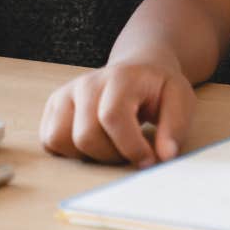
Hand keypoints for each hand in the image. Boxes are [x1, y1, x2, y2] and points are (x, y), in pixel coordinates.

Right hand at [39, 57, 195, 168]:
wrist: (138, 69)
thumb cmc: (158, 88)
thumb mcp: (180, 100)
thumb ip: (175, 126)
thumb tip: (164, 156)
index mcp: (120, 78)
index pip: (112, 117)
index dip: (130, 147)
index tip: (148, 160)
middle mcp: (86, 83)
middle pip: (85, 135)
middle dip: (111, 155)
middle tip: (131, 151)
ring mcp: (66, 93)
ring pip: (60, 139)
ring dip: (88, 155)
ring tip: (111, 145)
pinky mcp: (54, 106)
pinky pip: (49, 140)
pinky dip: (70, 151)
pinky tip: (94, 142)